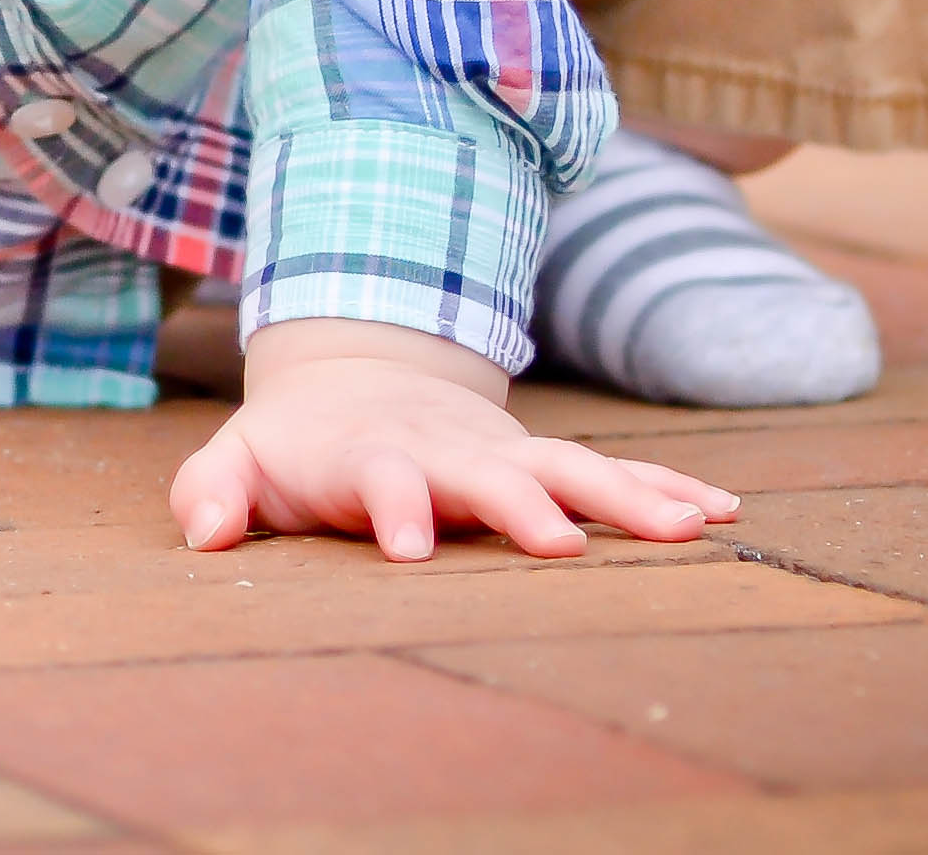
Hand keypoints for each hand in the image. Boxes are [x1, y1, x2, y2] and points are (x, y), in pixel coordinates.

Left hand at [171, 319, 735, 560]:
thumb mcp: (238, 462)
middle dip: (527, 506)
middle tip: (564, 545)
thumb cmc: (293, 445)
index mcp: (374, 454)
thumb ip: (212, 492)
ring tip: (691, 528)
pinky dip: (667, 487)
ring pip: (574, 468)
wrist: (352, 378)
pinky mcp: (541, 462)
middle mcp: (450, 449)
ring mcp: (503, 451)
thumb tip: (204, 536)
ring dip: (628, 496)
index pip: (382, 479)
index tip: (407, 549)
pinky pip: (613, 473)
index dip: (393, 508)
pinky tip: (724, 513)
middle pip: (495, 473)